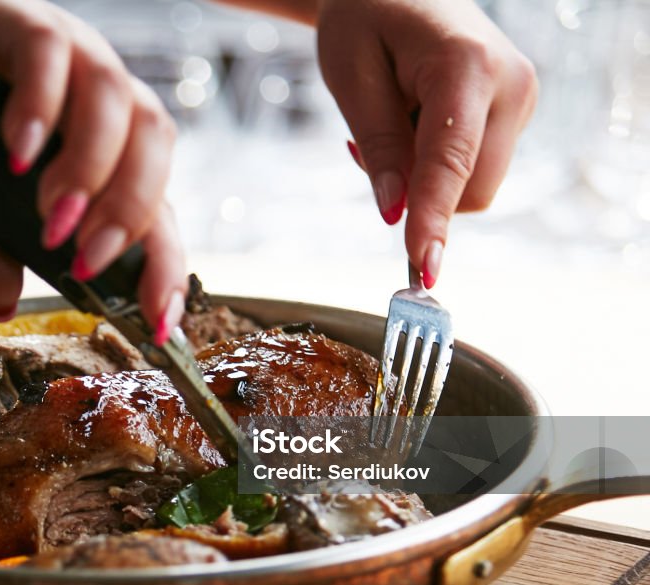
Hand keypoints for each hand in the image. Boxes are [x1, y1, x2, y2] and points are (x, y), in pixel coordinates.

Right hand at [0, 0, 185, 335]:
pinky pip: (47, 54)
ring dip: (90, 169)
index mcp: (104, 143)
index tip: (159, 320)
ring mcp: (69, 52)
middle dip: (129, 215)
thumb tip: (1, 305)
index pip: (155, 204)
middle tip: (87, 262)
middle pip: (154, 147)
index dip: (164, 262)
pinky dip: (38, 108)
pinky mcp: (22, 18)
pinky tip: (16, 153)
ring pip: (114, 100)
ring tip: (51, 218)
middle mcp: (100, 96)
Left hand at [316, 0, 537, 286]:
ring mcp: (522, 99)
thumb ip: (378, 146)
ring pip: (475, 187)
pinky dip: (439, 167)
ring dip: (427, 179)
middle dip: (420, 194)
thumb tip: (395, 216)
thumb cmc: (367, 17)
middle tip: (366, 145)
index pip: (451, 164)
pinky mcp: (517, 112)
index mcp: (467, 66)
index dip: (433, 221)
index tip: (424, 270)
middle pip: (472, 191)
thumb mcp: (352, 77)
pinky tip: (417, 121)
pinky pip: (475, 169)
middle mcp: (512, 85)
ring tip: (395, 119)